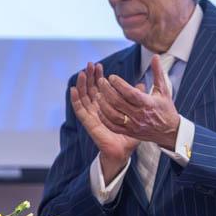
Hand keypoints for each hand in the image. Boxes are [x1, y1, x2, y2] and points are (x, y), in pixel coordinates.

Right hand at [70, 63, 138, 180]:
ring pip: (83, 97)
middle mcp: (97, 108)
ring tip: (81, 73)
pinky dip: (75, 99)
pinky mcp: (88, 122)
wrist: (123, 150)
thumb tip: (141, 85)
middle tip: (90, 64)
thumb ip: (138, 98)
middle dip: (89, 77)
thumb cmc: (129, 134)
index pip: (100, 87)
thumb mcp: (136, 113)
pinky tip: (73, 89)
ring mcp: (91, 115)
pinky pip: (79, 110)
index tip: (99, 66)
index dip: (98, 76)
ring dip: (81, 85)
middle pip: (90, 89)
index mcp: (107, 105)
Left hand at [97, 55, 180, 149]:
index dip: (119, 84)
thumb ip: (158, 73)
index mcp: (148, 103)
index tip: (111, 76)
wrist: (169, 132)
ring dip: (103, 104)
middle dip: (107, 90)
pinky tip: (99, 109)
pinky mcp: (129, 132)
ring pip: (113, 115)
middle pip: (118, 102)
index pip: (130, 93)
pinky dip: (104, 118)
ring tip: (98, 94)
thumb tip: (156, 56)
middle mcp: (139, 115)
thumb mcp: (164, 90)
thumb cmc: (165, 109)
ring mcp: (133, 125)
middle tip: (101, 81)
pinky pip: (113, 126)